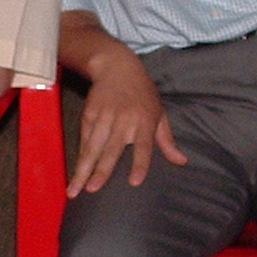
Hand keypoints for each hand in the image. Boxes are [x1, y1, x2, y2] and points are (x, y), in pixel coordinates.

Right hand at [69, 50, 186, 195]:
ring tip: (75, 189)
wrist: (117, 67)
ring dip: (83, 169)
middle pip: (112, 150)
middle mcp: (124, 120)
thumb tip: (181, 161)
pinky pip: (84, 140)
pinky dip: (80, 156)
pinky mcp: (89, 115)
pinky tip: (76, 172)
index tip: (134, 182)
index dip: (139, 164)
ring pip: (92, 148)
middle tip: (93, 190)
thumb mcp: (159, 113)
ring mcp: (104, 117)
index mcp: (145, 121)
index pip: (143, 146)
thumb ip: (167, 140)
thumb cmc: (142, 93)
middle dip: (101, 171)